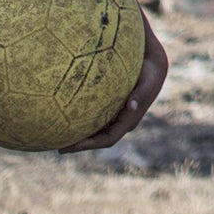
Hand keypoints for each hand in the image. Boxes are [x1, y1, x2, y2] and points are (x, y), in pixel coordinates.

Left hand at [62, 22, 168, 152]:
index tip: (73, 145)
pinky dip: (82, 120)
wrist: (154, 67)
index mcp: (129, 121)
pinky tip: (67, 115)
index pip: (107, 140)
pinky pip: (95, 118)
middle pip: (98, 139)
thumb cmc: (150, 74)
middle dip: (80, 144)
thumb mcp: (147, 82)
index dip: (90, 145)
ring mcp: (116, 116)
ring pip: (96, 130)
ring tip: (59, 135)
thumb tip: (131, 105)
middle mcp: (121, 122)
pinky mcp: (112, 107)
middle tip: (59, 146)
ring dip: (79, 135)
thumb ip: (140, 94)